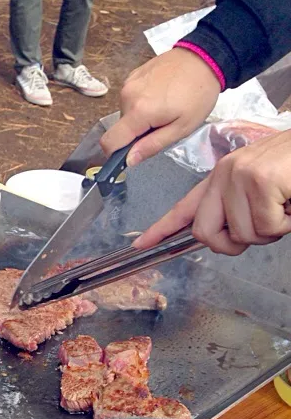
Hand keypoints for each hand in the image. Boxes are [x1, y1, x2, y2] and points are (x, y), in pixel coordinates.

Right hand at [100, 48, 221, 165]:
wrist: (205, 57)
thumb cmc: (198, 95)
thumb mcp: (181, 128)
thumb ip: (152, 145)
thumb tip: (129, 160)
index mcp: (139, 112)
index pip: (109, 141)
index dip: (114, 154)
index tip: (128, 156)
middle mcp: (127, 97)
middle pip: (120, 128)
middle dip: (136, 133)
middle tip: (161, 126)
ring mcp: (129, 83)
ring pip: (125, 113)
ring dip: (139, 118)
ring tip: (163, 108)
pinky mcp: (132, 75)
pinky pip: (130, 99)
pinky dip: (141, 103)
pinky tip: (160, 96)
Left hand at [133, 128, 290, 254]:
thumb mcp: (261, 187)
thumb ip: (237, 209)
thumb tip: (224, 236)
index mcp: (223, 177)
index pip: (185, 207)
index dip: (162, 229)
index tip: (142, 244)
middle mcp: (225, 174)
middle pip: (206, 234)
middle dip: (235, 243)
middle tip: (264, 226)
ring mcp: (241, 176)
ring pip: (242, 235)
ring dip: (272, 230)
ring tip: (285, 204)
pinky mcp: (261, 181)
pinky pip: (267, 227)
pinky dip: (287, 223)